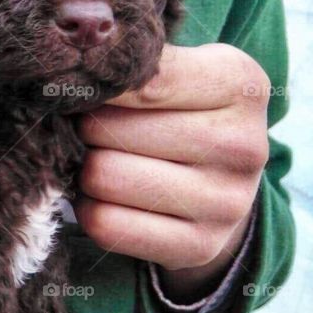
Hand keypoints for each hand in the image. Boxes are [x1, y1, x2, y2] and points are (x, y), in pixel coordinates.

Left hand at [75, 44, 269, 301]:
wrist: (220, 184)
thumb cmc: (182, 113)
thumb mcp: (176, 73)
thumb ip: (133, 65)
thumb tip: (69, 73)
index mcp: (240, 86)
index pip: (141, 80)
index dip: (96, 86)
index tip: (83, 87)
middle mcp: (243, 145)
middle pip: (110, 130)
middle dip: (86, 129)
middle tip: (94, 131)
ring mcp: (225, 202)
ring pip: (102, 176)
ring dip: (84, 170)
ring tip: (102, 161)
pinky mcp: (199, 246)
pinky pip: (105, 225)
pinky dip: (90, 210)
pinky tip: (108, 198)